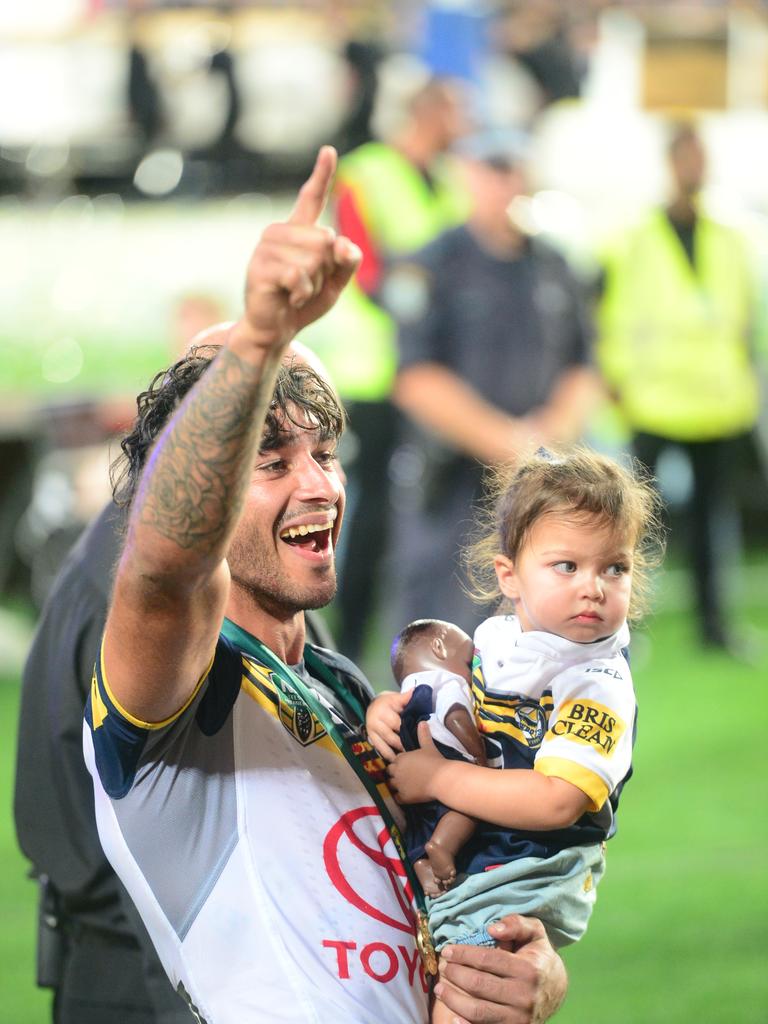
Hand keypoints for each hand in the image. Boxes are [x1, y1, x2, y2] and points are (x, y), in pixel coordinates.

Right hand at [231, 146, 360, 354]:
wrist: (276, 329)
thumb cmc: (303, 302)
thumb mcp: (335, 282)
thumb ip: (347, 262)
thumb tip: (343, 244)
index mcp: (299, 231)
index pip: (312, 197)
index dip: (322, 174)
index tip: (329, 151)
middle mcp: (280, 232)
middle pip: (326, 240)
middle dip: (325, 270)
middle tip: (306, 284)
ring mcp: (267, 246)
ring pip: (314, 259)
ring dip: (313, 284)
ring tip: (295, 291)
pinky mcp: (260, 266)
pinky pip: (298, 276)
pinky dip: (302, 293)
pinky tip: (289, 297)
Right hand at [365, 690, 409, 760]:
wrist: (373, 705)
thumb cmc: (388, 702)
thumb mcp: (396, 698)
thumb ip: (405, 697)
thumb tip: (415, 691)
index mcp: (382, 710)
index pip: (397, 723)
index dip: (407, 731)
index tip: (417, 739)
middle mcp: (374, 721)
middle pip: (391, 737)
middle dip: (402, 745)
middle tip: (414, 753)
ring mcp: (371, 731)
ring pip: (384, 745)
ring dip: (395, 753)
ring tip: (405, 760)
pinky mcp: (370, 738)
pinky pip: (379, 749)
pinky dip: (387, 755)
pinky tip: (395, 761)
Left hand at [387, 721, 446, 802]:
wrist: (441, 778)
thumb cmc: (435, 760)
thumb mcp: (428, 746)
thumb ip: (423, 735)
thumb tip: (422, 722)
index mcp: (401, 758)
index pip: (393, 761)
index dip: (398, 764)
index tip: (405, 766)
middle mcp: (396, 771)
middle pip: (389, 772)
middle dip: (394, 774)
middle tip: (403, 776)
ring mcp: (399, 785)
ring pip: (390, 785)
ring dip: (395, 786)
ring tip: (403, 786)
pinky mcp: (403, 797)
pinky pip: (396, 798)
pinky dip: (400, 797)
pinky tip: (406, 796)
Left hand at [434, 915, 567, 1023]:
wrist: (557, 991)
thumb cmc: (539, 957)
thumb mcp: (535, 933)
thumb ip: (517, 924)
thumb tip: (492, 928)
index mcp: (528, 970)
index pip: (487, 960)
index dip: (463, 954)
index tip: (447, 950)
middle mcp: (524, 996)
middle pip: (479, 985)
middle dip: (455, 974)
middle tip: (443, 967)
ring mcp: (519, 1017)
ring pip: (478, 1010)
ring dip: (454, 1000)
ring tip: (440, 988)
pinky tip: (453, 1016)